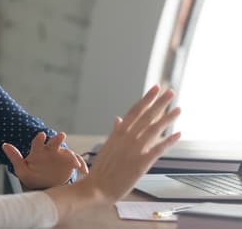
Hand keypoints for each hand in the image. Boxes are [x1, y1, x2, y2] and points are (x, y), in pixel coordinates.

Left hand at [3, 131, 88, 188]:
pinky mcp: (70, 164)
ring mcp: (62, 157)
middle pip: (55, 143)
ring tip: (74, 162)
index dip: (39, 139)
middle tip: (61, 135)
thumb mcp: (22, 169)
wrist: (44, 186)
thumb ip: (15, 157)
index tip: (41, 134)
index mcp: (38, 151)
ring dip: (71, 155)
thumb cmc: (32, 176)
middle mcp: (51, 151)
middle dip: (58, 139)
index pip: (38, 143)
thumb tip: (4, 145)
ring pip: (68, 153)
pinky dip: (80, 165)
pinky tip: (83, 171)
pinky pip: (77, 163)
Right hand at [80, 85, 180, 202]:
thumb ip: (116, 131)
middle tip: (170, 92)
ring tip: (178, 109)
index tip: (154, 89)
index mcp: (118, 133)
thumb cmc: (102, 169)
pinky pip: (158, 149)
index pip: (134, 112)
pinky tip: (178, 135)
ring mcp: (134, 150)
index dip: (146, 100)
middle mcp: (127, 138)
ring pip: (153, 129)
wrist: (97, 187)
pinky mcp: (141, 163)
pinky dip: (168, 141)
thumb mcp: (107, 146)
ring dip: (167, 118)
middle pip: (146, 117)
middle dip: (159, 103)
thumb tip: (119, 118)